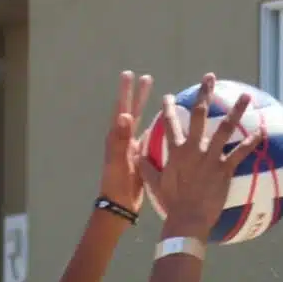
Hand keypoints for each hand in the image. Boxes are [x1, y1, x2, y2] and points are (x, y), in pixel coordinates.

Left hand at [98, 70, 154, 212]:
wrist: (119, 206)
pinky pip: (148, 137)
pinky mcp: (140, 158)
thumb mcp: (119, 162)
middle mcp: (124, 140)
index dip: (126, 93)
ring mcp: (132, 149)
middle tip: (145, 77)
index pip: (123, 110)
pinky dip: (155, 127)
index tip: (129, 75)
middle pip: (132, 111)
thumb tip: (125, 115)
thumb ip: (121, 139)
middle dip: (138, 95)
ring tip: (155, 94)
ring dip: (146, 108)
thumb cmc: (117, 185)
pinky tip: (165, 123)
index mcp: (118, 138)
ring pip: (141, 122)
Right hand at [140, 74, 264, 240]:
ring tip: (245, 96)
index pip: (169, 123)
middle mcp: (193, 148)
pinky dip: (251, 142)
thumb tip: (138, 157)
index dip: (167, 107)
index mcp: (176, 150)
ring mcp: (209, 157)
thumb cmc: (171, 203)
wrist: (187, 218)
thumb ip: (147, 167)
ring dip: (236, 110)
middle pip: (198, 114)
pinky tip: (261, 132)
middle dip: (204, 93)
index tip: (168, 96)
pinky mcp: (224, 169)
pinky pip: (240, 153)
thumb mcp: (155, 183)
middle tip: (210, 77)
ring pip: (224, 127)